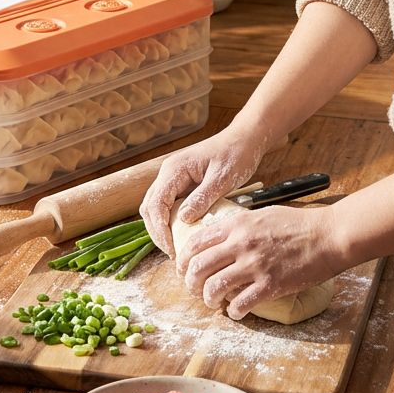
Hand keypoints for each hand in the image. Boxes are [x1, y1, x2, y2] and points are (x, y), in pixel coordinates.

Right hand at [139, 124, 267, 256]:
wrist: (244, 139)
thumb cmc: (236, 154)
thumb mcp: (223, 178)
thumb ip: (203, 198)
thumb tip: (183, 220)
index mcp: (174, 169)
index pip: (155, 204)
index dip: (160, 229)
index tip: (172, 248)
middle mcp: (168, 173)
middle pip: (150, 208)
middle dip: (157, 233)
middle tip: (173, 253)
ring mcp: (173, 178)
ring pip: (155, 208)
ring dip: (161, 229)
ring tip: (176, 248)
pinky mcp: (181, 184)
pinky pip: (168, 206)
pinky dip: (170, 222)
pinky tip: (182, 236)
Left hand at [176, 204, 344, 319]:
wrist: (328, 235)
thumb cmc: (298, 223)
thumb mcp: (261, 214)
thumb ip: (238, 225)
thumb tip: (219, 237)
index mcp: (236, 225)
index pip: (195, 243)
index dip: (183, 260)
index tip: (184, 269)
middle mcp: (240, 244)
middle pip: (197, 267)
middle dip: (190, 283)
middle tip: (194, 290)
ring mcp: (254, 265)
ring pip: (213, 287)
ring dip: (208, 299)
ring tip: (212, 302)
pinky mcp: (270, 284)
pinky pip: (240, 303)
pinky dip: (233, 311)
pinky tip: (236, 311)